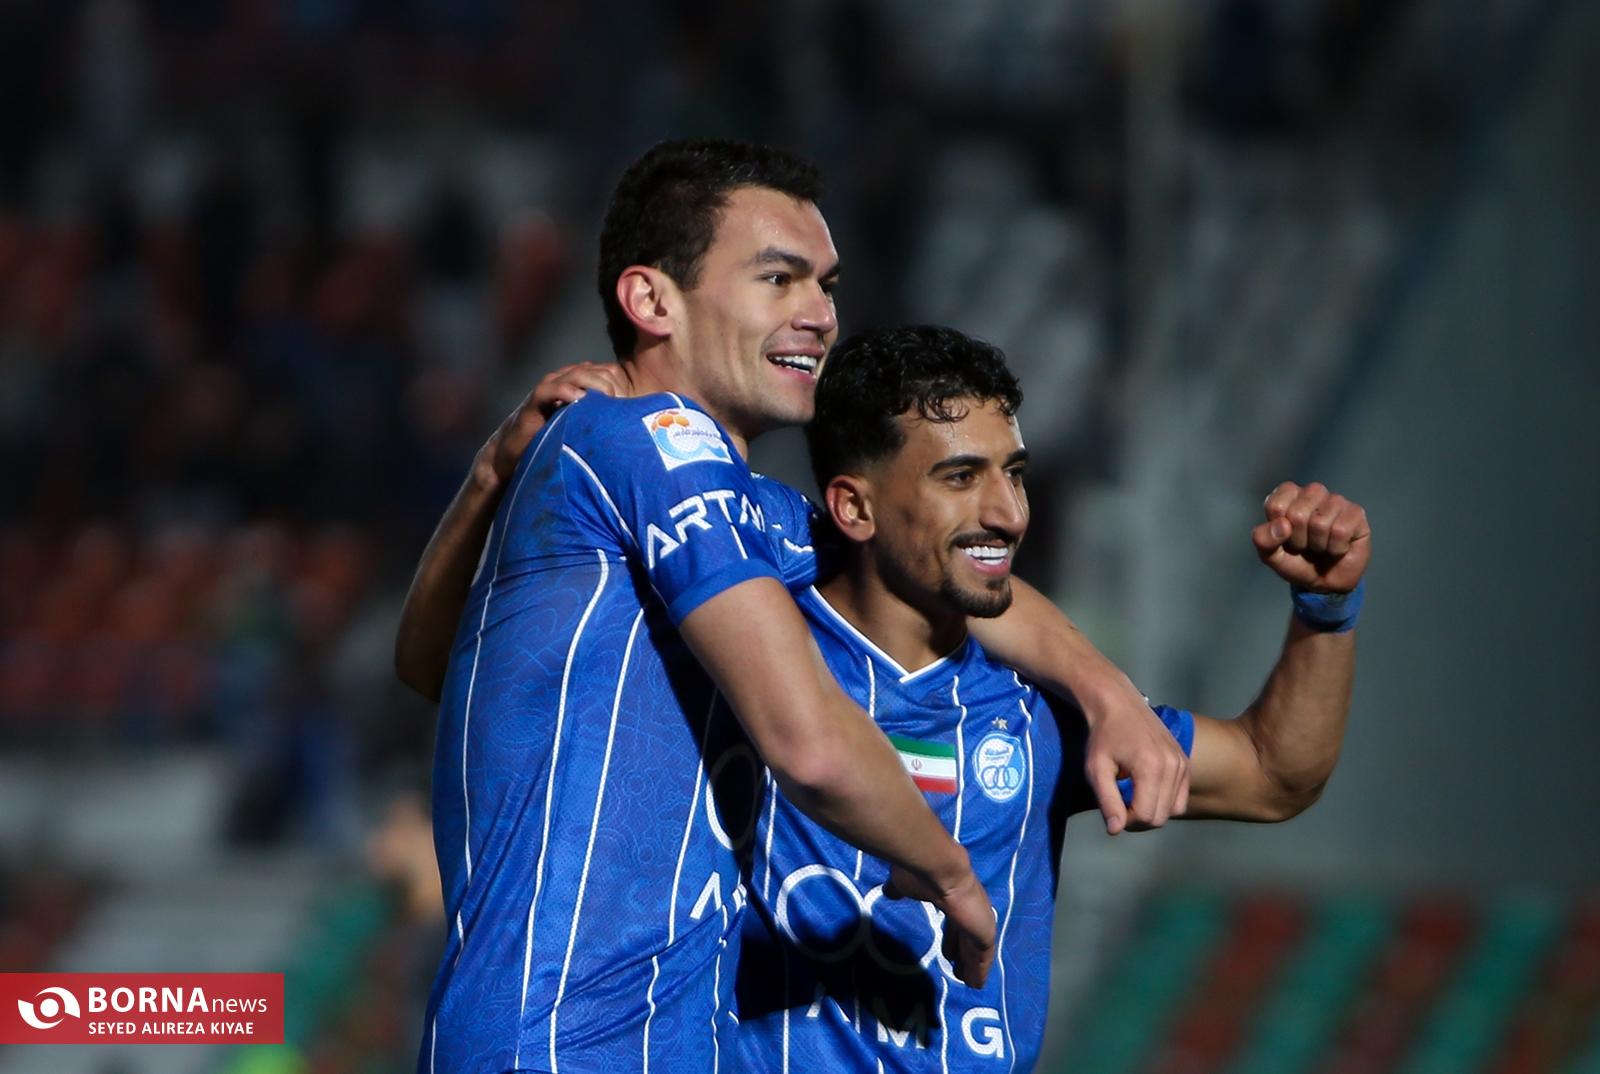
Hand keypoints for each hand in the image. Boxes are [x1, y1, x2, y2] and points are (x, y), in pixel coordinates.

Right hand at [482, 362, 627, 484]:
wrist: (517, 454)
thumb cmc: (556, 441)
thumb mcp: (586, 429)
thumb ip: (604, 421)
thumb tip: (631, 424)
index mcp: (580, 385)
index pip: (608, 372)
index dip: (622, 385)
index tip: (631, 405)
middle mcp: (565, 382)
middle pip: (597, 370)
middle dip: (612, 385)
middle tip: (621, 405)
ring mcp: (549, 389)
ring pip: (576, 374)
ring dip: (595, 383)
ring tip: (608, 398)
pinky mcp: (533, 403)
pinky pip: (548, 389)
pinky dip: (564, 391)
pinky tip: (578, 399)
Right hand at [884, 860, 995, 987]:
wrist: (942, 871)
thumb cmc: (922, 875)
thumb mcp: (904, 883)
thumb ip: (898, 889)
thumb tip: (889, 892)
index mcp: (952, 898)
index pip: (953, 922)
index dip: (951, 937)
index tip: (947, 951)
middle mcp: (969, 910)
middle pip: (965, 936)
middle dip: (961, 951)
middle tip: (955, 966)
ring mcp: (978, 922)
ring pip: (974, 949)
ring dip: (970, 963)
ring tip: (962, 978)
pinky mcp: (984, 934)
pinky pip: (982, 958)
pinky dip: (979, 971)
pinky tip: (975, 984)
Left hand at [1081, 679, 1189, 833]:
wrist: (1119, 704)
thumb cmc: (1103, 736)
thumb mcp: (1096, 769)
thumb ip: (1107, 801)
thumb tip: (1116, 830)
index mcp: (1152, 768)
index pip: (1146, 816)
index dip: (1126, 821)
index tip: (1112, 807)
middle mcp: (1174, 766)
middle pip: (1161, 817)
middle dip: (1138, 818)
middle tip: (1119, 801)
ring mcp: (1183, 763)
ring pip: (1172, 810)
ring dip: (1151, 809)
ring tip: (1131, 793)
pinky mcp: (1186, 762)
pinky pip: (1180, 797)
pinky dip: (1165, 800)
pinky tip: (1146, 788)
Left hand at [1254, 482, 1370, 591]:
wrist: (1325, 582)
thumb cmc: (1297, 561)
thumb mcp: (1270, 555)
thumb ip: (1263, 540)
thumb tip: (1282, 525)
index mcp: (1288, 496)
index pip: (1276, 505)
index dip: (1278, 530)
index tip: (1285, 537)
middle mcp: (1312, 493)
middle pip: (1297, 514)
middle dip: (1298, 539)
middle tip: (1305, 545)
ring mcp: (1336, 501)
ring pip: (1320, 523)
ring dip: (1318, 544)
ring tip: (1321, 546)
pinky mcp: (1356, 513)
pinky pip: (1341, 530)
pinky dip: (1335, 548)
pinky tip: (1337, 547)